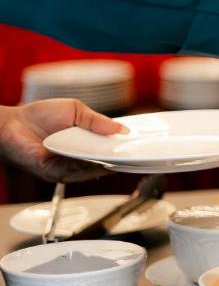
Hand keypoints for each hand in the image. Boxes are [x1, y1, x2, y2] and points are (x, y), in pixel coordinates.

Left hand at [0, 100, 124, 182]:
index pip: (108, 148)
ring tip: (119, 158)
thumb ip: (98, 120)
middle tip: (134, 154)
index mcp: (85, 142)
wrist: (11, 123)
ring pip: (91, 170)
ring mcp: (66, 167)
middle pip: (103, 162)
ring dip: (105, 164)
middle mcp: (77, 157)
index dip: (122, 147)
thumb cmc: (39, 115)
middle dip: (119, 159)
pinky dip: (87, 170)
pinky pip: (74, 174)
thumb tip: (122, 129)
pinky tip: (98, 164)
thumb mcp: (75, 110)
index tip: (139, 146)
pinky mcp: (53, 173)